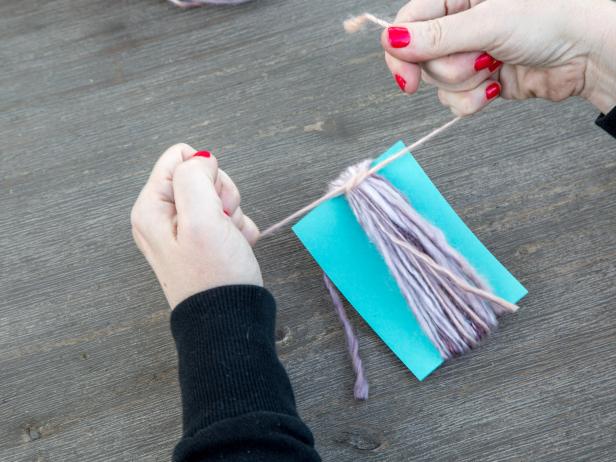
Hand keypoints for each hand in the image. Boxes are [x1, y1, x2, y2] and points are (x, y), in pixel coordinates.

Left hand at [131, 144, 261, 308]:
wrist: (229, 320)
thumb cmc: (214, 276)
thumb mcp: (202, 219)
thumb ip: (195, 177)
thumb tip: (199, 158)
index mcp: (152, 208)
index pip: (180, 158)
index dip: (205, 174)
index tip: (211, 203)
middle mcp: (163, 218)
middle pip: (202, 176)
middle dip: (221, 195)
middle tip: (221, 223)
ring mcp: (185, 232)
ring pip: (219, 197)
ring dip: (232, 214)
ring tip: (227, 240)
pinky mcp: (204, 243)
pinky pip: (228, 218)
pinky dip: (238, 230)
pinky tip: (234, 248)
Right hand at [382, 0, 615, 114]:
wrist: (589, 52)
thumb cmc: (554, 17)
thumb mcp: (488, 22)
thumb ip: (436, 36)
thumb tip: (391, 39)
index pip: (408, 24)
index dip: (401, 53)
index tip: (406, 79)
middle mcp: (459, 25)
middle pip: (422, 59)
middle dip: (449, 67)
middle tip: (478, 58)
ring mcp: (469, 54)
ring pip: (439, 83)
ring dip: (465, 83)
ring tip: (494, 66)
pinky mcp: (480, 81)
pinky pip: (456, 100)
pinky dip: (473, 100)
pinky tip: (495, 86)